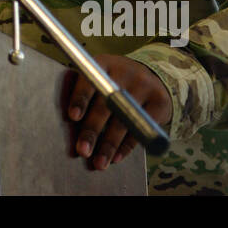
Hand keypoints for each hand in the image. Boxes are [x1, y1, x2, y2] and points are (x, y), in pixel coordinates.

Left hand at [63, 54, 171, 169]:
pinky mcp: (159, 102)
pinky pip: (142, 128)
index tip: (73, 117)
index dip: (81, 98)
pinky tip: (117, 157)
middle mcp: (125, 72)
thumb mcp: (100, 78)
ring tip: (99, 163)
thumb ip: (86, 95)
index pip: (90, 80)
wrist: (151, 77)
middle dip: (93, 130)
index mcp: (103, 64)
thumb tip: (68, 125)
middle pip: (107, 104)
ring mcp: (145, 86)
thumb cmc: (114, 83)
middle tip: (82, 150)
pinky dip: (128, 146)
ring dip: (109, 144)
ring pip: (125, 120)